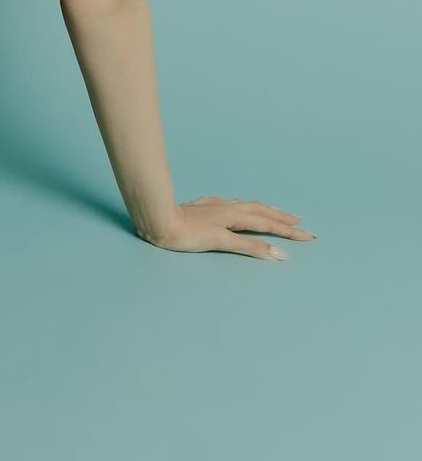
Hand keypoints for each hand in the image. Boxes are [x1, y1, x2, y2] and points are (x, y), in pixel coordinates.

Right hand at [144, 195, 316, 258]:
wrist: (154, 218)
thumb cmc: (167, 216)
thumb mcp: (191, 215)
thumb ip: (205, 213)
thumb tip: (214, 216)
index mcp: (220, 206)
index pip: (253, 208)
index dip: (272, 212)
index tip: (290, 217)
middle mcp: (226, 210)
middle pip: (263, 213)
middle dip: (286, 220)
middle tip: (306, 229)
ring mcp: (223, 223)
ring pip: (260, 223)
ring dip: (283, 229)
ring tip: (302, 236)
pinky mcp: (217, 237)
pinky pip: (244, 243)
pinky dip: (262, 248)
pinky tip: (277, 254)